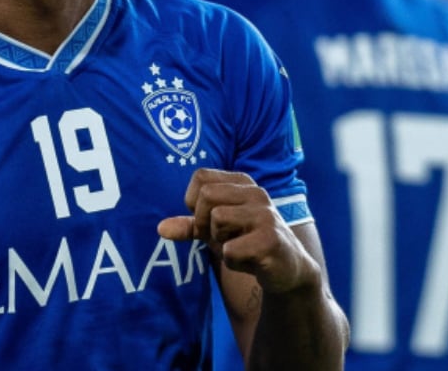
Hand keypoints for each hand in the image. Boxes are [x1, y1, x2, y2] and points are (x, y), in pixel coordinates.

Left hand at [158, 168, 319, 293]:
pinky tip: (250, 261)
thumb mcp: (215, 231)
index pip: (201, 177)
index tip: (208, 220)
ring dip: (220, 243)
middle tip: (222, 238)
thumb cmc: (246, 243)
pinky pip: (230, 250)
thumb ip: (189, 226)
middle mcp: (256, 192)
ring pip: (217, 219)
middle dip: (204, 223)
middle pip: (206, 196)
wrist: (287, 270)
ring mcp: (266, 215)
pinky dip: (233, 262)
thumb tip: (160, 228)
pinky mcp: (271, 240)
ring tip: (239, 247)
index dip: (195, 202)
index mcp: (242, 182)